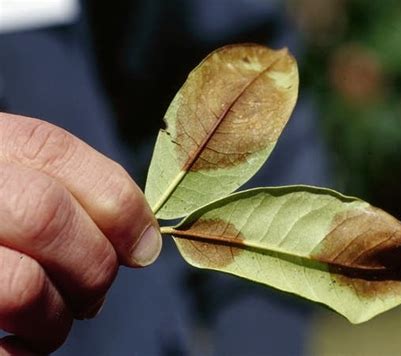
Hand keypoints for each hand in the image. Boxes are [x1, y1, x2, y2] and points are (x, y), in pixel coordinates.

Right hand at [0, 113, 161, 353]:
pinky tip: (20, 348)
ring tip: (51, 320)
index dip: (117, 203)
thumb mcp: (12, 189)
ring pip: (20, 286)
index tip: (145, 248)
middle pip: (43, 214)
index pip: (51, 151)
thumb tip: (144, 245)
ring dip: (57, 318)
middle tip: (92, 293)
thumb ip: (66, 198)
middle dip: (91, 264)